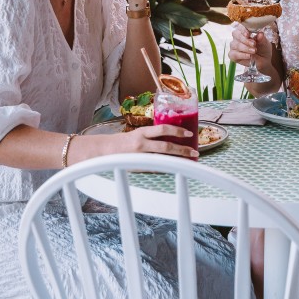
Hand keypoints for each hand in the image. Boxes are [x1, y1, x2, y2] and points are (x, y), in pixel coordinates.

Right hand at [77, 125, 198, 160]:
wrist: (103, 152)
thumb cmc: (123, 142)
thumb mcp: (137, 134)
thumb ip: (151, 136)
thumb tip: (171, 137)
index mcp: (142, 132)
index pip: (163, 129)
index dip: (177, 131)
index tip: (189, 133)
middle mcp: (142, 143)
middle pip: (167, 146)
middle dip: (183, 150)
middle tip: (195, 151)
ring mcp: (140, 157)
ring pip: (163, 159)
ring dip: (178, 160)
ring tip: (189, 161)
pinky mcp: (138, 167)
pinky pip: (156, 168)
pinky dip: (167, 168)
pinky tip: (176, 169)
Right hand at [228, 23, 270, 67]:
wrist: (264, 60)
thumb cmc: (263, 48)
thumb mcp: (264, 42)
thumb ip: (262, 38)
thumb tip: (260, 34)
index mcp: (244, 31)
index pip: (240, 27)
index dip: (243, 29)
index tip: (248, 34)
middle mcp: (237, 37)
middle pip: (236, 35)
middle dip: (245, 40)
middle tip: (254, 44)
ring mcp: (234, 46)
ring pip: (235, 44)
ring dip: (245, 48)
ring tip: (254, 51)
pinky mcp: (233, 55)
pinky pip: (234, 54)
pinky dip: (242, 55)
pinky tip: (249, 56)